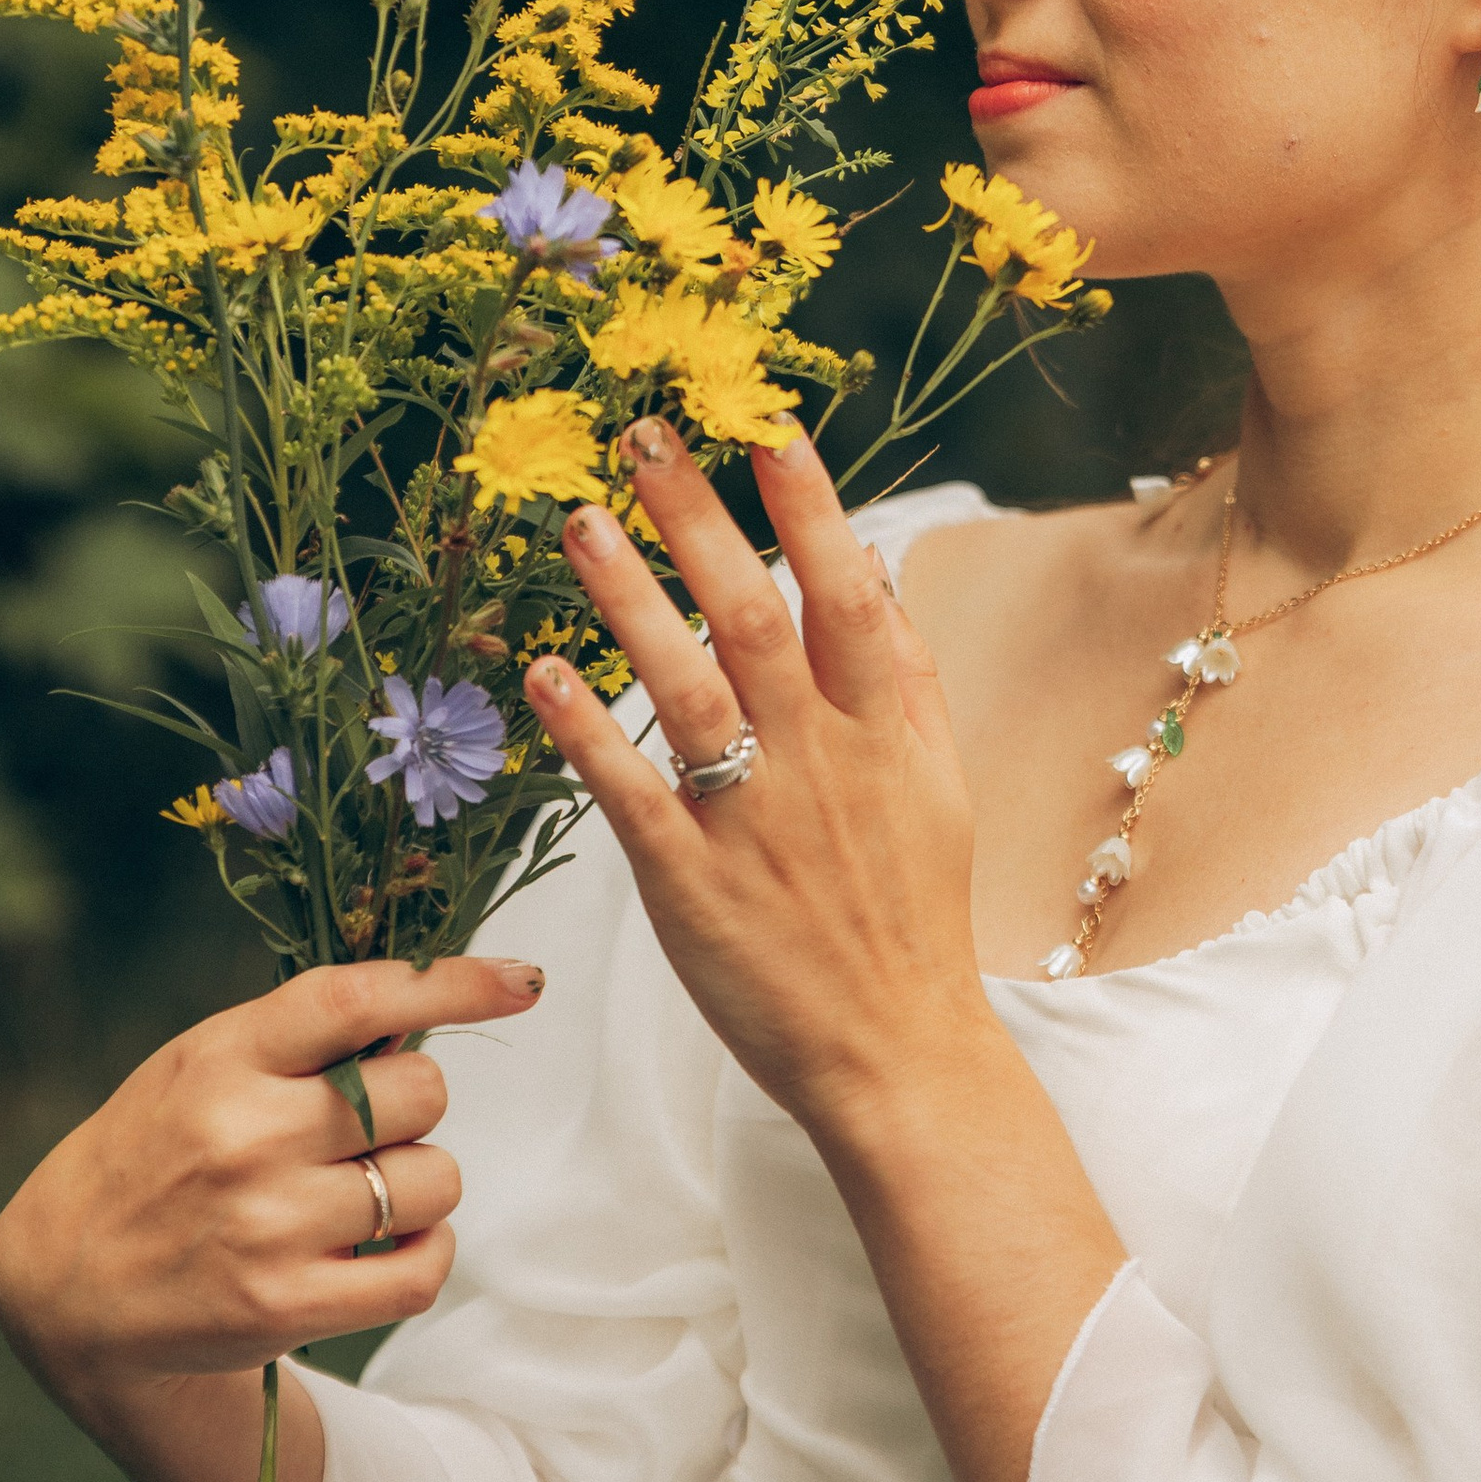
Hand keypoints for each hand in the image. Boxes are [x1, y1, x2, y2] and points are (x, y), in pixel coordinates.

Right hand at [0, 953, 540, 1411]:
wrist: (73, 1282)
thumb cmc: (163, 1149)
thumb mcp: (206, 1064)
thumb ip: (304, 1037)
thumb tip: (436, 1005)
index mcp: (226, 1057)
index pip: (359, 1001)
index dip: (452, 982)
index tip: (523, 980)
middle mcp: (247, 1136)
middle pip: (420, 1092)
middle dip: (414, 1105)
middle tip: (362, 1129)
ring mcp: (268, 1226)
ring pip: (434, 1180)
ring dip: (420, 1183)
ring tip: (360, 1193)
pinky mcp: (288, 1304)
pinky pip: (422, 1269)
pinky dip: (426, 1254)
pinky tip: (389, 1246)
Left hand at [524, 423, 991, 1151]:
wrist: (899, 1051)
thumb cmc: (913, 914)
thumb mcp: (938, 782)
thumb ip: (905, 676)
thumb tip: (873, 568)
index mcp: (885, 730)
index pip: (847, 595)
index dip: (808, 508)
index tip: (766, 430)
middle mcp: (820, 759)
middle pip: (754, 614)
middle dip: (699, 519)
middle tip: (645, 439)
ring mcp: (752, 818)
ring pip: (684, 684)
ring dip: (628, 597)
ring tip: (580, 522)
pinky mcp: (688, 881)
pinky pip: (629, 790)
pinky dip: (586, 728)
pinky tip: (542, 671)